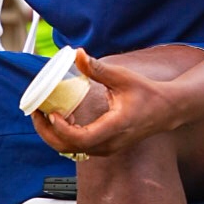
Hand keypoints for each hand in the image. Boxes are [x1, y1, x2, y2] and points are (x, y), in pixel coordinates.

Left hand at [29, 50, 178, 157]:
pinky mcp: (106, 146)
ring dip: (54, 135)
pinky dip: (65, 136)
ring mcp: (108, 148)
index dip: (61, 130)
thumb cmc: (147, 93)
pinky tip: (61, 118)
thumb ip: (97, 69)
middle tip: (36, 114)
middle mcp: (110, 143)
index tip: (52, 114)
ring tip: (44, 114)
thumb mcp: (122, 77)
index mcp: (115, 127)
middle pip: (70, 148)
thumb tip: (78, 53)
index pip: (82, 139)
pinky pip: (79, 147)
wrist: (167, 109)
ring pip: (72, 150)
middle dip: (47, 133)